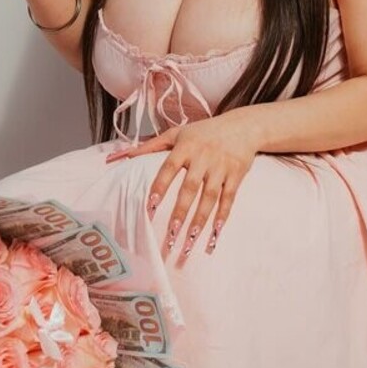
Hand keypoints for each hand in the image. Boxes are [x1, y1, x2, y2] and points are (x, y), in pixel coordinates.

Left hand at [104, 112, 258, 264]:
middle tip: (170, 235)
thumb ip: (151, 145)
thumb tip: (123, 156)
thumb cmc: (204, 131)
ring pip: (210, 197)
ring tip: (190, 241)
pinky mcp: (236, 174)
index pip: (169, 168)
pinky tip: (216, 233)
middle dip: (180, 213)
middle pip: (190, 188)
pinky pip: (229, 198)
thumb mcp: (177, 133)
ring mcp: (221, 166)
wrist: (243, 126)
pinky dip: (223, 216)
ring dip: (200, 220)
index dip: (160, 187)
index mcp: (186, 146)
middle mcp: (203, 156)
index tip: (150, 207)